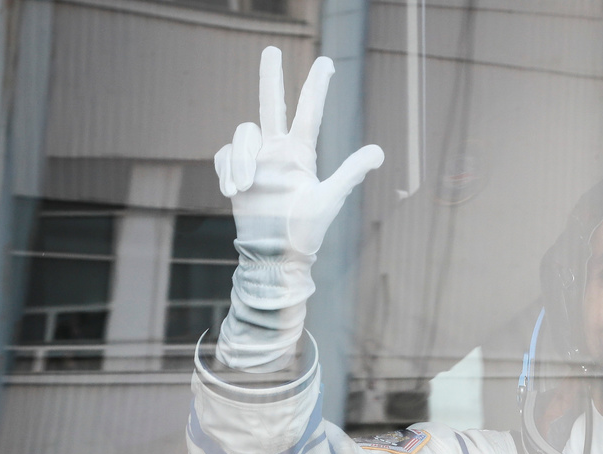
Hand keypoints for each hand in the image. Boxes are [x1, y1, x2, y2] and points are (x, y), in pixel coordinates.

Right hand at [216, 47, 382, 264]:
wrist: (276, 254)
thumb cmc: (306, 230)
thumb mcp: (329, 198)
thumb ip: (350, 172)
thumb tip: (380, 151)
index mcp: (301, 153)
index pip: (308, 112)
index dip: (316, 87)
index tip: (328, 62)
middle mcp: (277, 151)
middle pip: (270, 104)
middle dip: (270, 78)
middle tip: (272, 50)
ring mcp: (255, 160)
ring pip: (242, 134)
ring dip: (239, 159)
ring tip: (242, 187)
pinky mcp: (235, 172)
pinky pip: (223, 155)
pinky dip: (226, 169)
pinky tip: (233, 191)